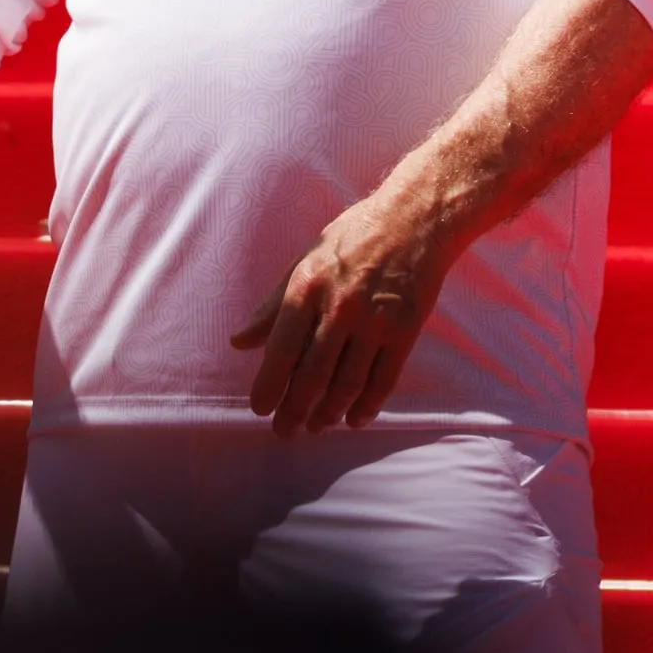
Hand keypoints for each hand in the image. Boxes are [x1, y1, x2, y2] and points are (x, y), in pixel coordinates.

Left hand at [231, 183, 459, 435]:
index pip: (281, 349)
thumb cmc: (351, 238)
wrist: (414, 220)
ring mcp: (375, 321)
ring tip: (316, 426)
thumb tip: (239, 342)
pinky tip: (354, 419)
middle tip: (284, 431)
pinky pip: (384, 379)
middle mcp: (339, 307)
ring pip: (348, 382)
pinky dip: (368, 404)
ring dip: (329, 412)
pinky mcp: (405, 330)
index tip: (259, 409)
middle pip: (313, 374)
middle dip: (295, 409)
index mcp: (307, 287)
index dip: (269, 385)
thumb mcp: (304, 262)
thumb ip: (272, 306)